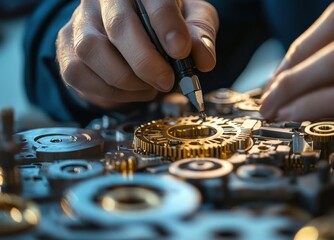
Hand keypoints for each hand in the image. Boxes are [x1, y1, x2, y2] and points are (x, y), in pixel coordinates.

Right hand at [56, 0, 217, 108]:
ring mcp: (80, 21)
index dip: (166, 24)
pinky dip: (109, 92)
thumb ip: (200, 34)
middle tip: (167, 81)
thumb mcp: (192, 19)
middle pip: (119, 26)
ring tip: (149, 86)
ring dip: (126, 80)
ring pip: (92, 51)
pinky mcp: (66, 47)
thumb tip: (204, 59)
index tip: (181, 51)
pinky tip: (131, 91)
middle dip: (146, 62)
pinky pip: (78, 73)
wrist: (132, 31)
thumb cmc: (166, 23)